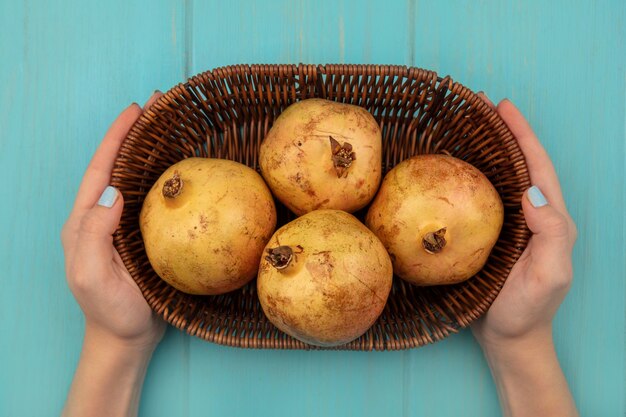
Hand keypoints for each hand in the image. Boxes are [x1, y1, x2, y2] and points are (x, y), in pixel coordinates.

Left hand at [61, 92, 165, 350]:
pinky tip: (184, 166)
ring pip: (138, 176)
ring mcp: (125, 225)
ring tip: (173, 124)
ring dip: (153, 148)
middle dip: (137, 132)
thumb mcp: (92, 276)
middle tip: (161, 104)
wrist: (126, 338)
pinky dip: (167, 174)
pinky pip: (155, 197)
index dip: (118, 137)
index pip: (102, 169)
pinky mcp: (145, 234)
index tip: (137, 110)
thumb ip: (94, 235)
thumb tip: (114, 192)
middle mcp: (104, 216)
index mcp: (86, 221)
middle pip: (120, 164)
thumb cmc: (110, 311)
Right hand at [471, 96, 577, 347]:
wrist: (509, 339)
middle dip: (502, 133)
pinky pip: (477, 199)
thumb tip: (530, 192)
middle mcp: (531, 216)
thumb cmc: (528, 310)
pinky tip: (447, 171)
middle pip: (518, 164)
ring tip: (461, 127)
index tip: (502, 108)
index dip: (522, 135)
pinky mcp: (487, 236)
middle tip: (478, 107)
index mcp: (550, 220)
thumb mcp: (550, 275)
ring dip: (482, 150)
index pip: (537, 168)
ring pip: (496, 178)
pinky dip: (465, 178)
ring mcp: (508, 226)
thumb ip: (551, 234)